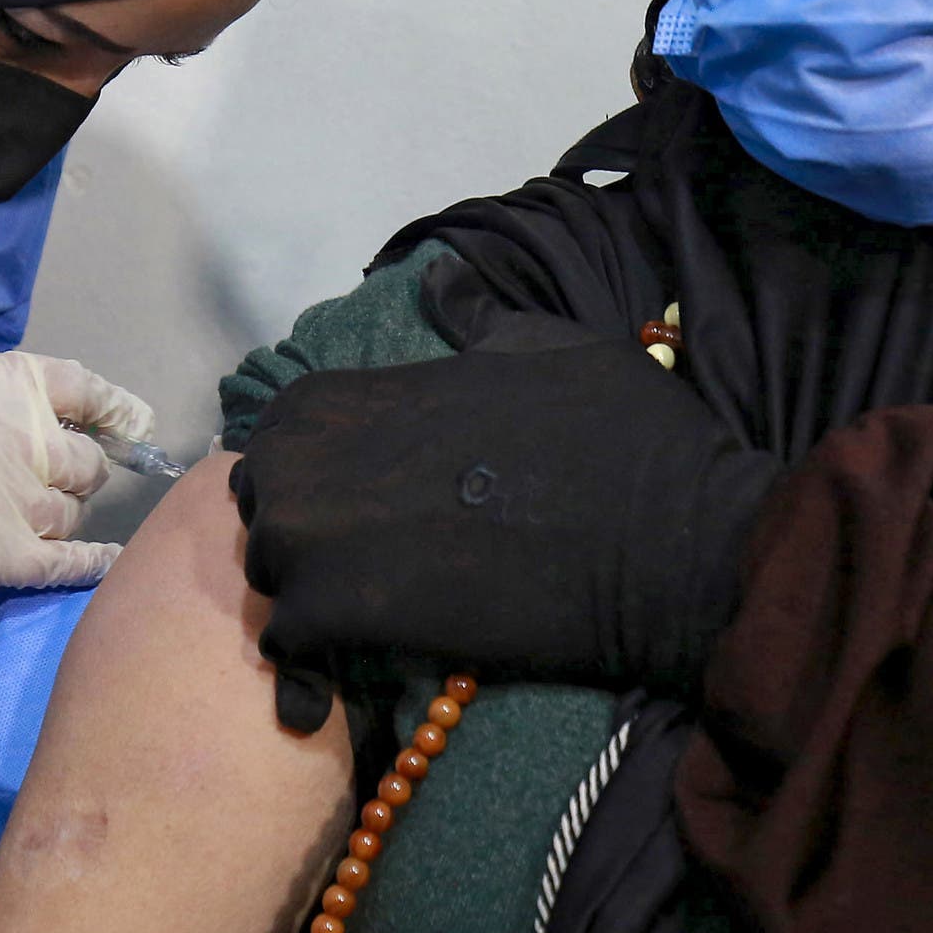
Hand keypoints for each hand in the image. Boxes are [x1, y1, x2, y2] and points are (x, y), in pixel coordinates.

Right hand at [0, 350, 156, 610]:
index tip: (135, 425)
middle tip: (45, 490)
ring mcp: (19, 500)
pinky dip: (94, 564)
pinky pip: (66, 563)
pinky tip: (110, 565)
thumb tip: (19, 417)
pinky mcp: (3, 556)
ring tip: (22, 526)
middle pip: (85, 466)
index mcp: (9, 385)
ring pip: (69, 515)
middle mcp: (28, 441)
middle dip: (75, 478)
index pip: (86, 390)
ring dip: (57, 520)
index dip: (116, 410)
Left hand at [231, 344, 780, 727]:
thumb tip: (438, 275)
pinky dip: (321, 658)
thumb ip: (473, 316)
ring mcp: (315, 538)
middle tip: (390, 560)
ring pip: (272, 575)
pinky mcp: (339, 616)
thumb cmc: (619, 434)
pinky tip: (379, 654)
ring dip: (315, 594)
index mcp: (351, 391)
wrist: (667, 544)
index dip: (329, 471)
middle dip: (312, 532)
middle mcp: (310, 456)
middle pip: (266, 506)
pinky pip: (291, 643)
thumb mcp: (544, 343)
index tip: (383, 499)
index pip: (285, 435)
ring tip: (389, 607)